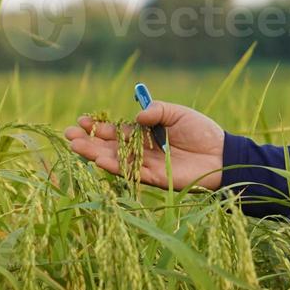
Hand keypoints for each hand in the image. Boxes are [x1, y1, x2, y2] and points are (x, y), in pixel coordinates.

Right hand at [64, 100, 224, 189]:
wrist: (220, 154)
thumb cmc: (201, 131)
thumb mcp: (178, 113)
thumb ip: (157, 111)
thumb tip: (137, 115)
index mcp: (144, 133)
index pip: (116, 130)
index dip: (98, 126)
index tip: (82, 121)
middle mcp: (141, 150)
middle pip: (110, 146)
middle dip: (89, 141)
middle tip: (68, 135)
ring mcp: (146, 165)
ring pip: (116, 161)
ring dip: (96, 155)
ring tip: (76, 147)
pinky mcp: (155, 178)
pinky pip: (132, 173)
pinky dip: (116, 168)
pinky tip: (100, 161)